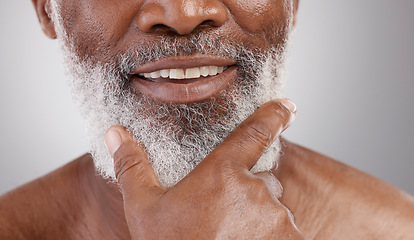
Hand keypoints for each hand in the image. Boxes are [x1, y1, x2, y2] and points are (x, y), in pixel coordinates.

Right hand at [104, 99, 302, 239]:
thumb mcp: (145, 209)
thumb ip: (132, 167)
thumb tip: (116, 133)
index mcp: (224, 173)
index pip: (255, 132)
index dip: (274, 114)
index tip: (287, 106)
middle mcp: (257, 192)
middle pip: (260, 180)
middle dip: (247, 192)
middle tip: (221, 217)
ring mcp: (277, 220)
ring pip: (271, 209)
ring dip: (256, 219)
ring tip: (228, 236)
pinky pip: (283, 231)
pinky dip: (267, 235)